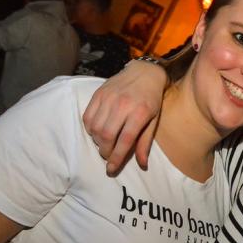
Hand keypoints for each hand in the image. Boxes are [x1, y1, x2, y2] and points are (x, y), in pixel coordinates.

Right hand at [82, 60, 167, 174]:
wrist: (144, 72)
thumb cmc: (152, 100)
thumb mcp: (154, 121)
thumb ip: (145, 143)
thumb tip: (142, 164)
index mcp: (139, 113)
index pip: (125, 140)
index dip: (117, 158)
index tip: (111, 169)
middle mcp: (122, 105)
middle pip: (107, 135)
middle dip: (105, 151)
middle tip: (108, 156)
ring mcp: (108, 98)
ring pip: (95, 127)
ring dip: (98, 142)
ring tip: (104, 145)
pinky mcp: (98, 94)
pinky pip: (88, 117)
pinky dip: (90, 129)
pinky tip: (98, 132)